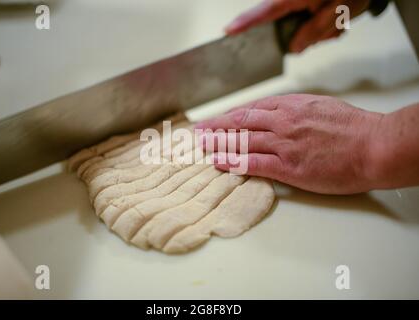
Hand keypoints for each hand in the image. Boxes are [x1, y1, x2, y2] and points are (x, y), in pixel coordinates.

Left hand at [195, 94, 384, 194]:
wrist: (374, 146)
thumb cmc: (354, 128)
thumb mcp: (321, 106)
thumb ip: (296, 110)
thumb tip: (278, 115)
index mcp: (291, 106)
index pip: (251, 109)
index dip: (230, 115)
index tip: (217, 120)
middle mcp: (283, 122)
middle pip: (241, 123)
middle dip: (217, 127)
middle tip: (199, 131)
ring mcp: (284, 144)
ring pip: (242, 141)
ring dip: (218, 143)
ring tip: (201, 145)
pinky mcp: (289, 166)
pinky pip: (253, 163)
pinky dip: (233, 162)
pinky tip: (218, 161)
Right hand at [225, 0, 370, 51]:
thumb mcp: (336, 12)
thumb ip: (313, 31)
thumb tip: (294, 47)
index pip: (264, 11)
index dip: (245, 22)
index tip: (228, 31)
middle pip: (282, 24)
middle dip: (303, 33)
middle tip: (328, 29)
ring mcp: (297, 4)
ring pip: (296, 29)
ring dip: (315, 32)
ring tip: (335, 23)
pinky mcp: (304, 8)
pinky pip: (305, 26)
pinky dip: (320, 29)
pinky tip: (334, 23)